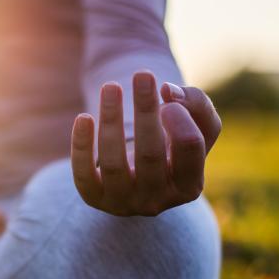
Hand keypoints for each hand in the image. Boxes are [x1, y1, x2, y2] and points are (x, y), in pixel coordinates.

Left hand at [70, 71, 221, 216]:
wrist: (139, 176)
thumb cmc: (172, 146)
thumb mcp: (196, 125)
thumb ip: (196, 103)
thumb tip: (167, 90)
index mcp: (189, 186)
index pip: (189, 148)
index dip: (180, 117)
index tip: (167, 94)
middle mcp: (157, 201)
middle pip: (150, 154)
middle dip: (145, 111)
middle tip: (142, 75)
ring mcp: (123, 203)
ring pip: (113, 163)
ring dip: (111, 121)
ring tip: (111, 87)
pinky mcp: (94, 198)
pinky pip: (83, 175)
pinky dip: (81, 146)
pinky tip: (84, 117)